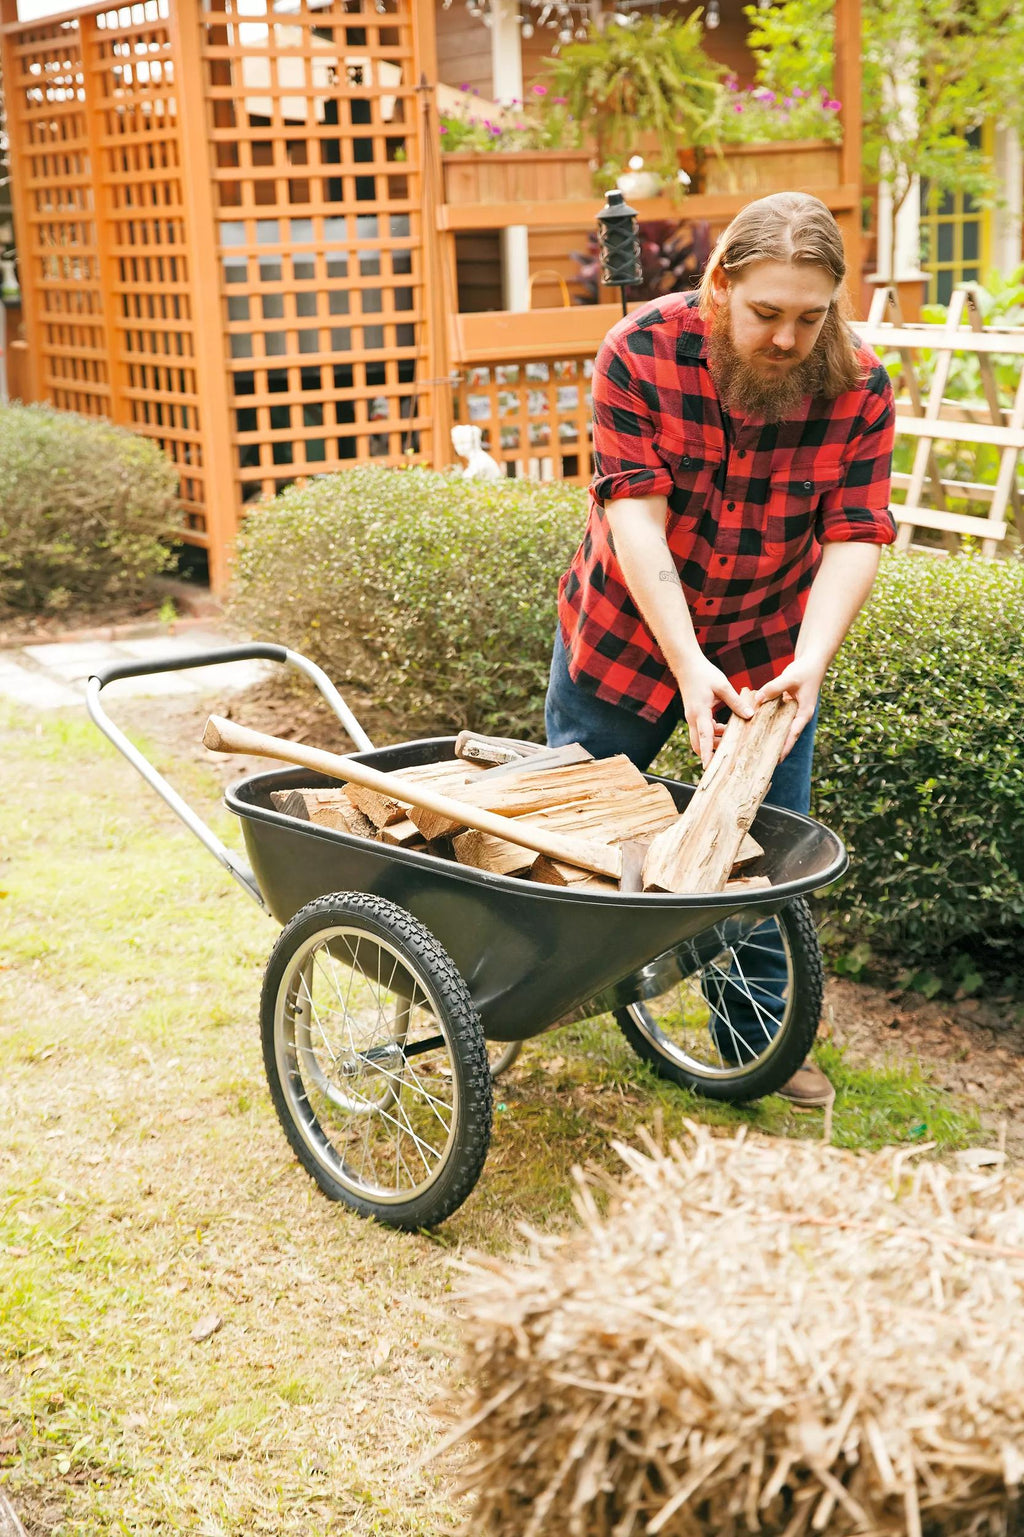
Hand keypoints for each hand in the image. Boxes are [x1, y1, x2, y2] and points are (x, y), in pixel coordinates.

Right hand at [676, 654, 751, 769]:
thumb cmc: (704, 674)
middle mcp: (693, 718)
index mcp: (700, 712)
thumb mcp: (723, 686)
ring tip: (732, 741)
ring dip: (714, 742)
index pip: (704, 738)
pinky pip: (704, 730)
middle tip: (723, 763)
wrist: (687, 665)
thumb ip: (736, 702)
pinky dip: (714, 733)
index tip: (708, 768)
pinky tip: (727, 729)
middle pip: (698, 744)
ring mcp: (693, 717)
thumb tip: (750, 715)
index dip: (706, 754)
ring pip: (701, 738)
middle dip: (708, 754)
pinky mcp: (695, 714)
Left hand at [755, 657, 824, 758]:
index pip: (793, 735)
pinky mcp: (787, 706)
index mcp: (804, 714)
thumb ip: (774, 688)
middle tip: (762, 760)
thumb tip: (757, 699)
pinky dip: (768, 721)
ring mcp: (793, 712)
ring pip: (780, 727)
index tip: (776, 760)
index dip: (784, 748)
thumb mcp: (790, 678)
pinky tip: (755, 726)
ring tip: (756, 748)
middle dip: (776, 747)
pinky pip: (776, 717)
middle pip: (786, 736)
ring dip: (771, 736)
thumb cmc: (805, 670)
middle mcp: (799, 716)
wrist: (812, 662)